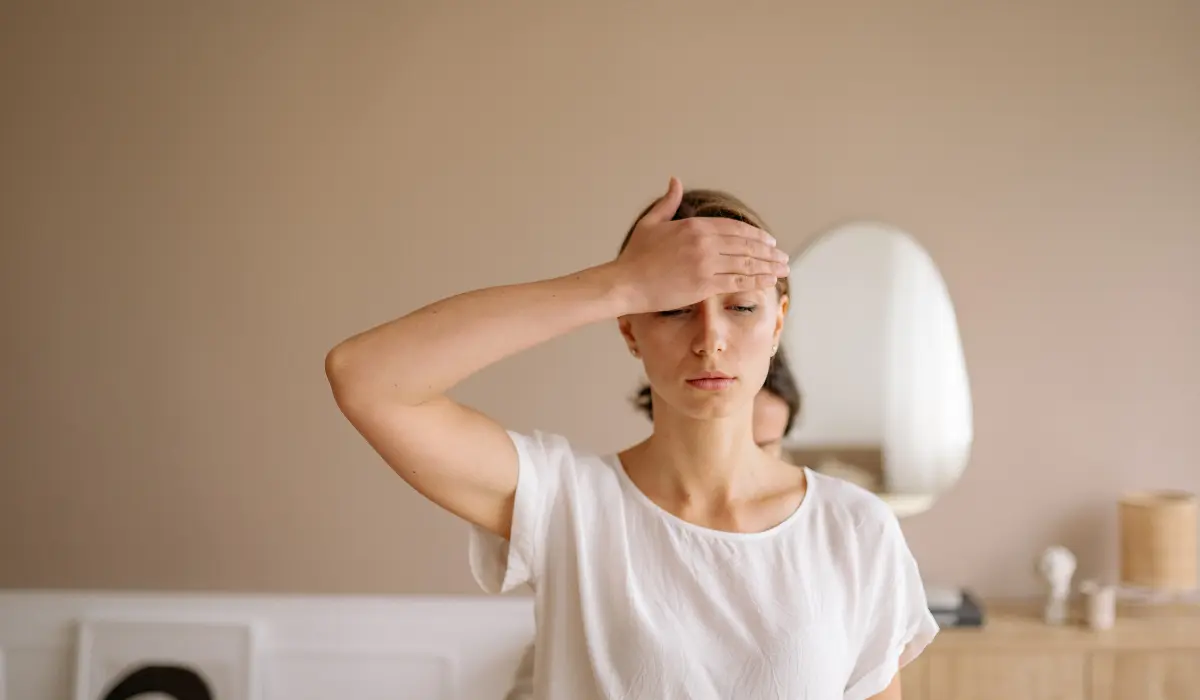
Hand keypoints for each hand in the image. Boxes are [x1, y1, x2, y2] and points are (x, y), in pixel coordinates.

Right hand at [612, 177, 789, 313]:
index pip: (735, 228)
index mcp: (694, 226)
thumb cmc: (635, 255)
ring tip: (783, 270)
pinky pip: (737, 282)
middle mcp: (704, 243)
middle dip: (768, 252)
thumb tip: (675, 180)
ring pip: (746, 264)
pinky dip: (756, 281)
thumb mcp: (651, 223)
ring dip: (769, 267)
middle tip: (783, 257)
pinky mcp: (704, 285)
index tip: (769, 241)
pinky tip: (769, 282)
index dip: (755, 235)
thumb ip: (667, 202)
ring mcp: (705, 265)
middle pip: (745, 246)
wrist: (625, 282)